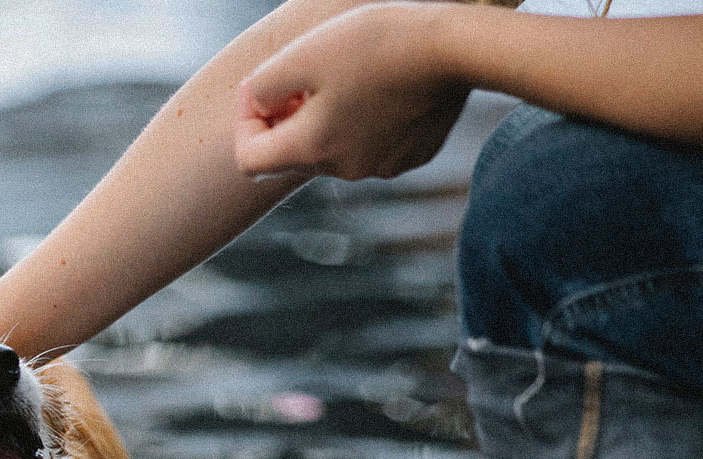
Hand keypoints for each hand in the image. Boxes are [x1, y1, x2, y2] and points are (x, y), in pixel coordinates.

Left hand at [235, 2, 469, 180]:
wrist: (457, 47)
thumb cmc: (375, 45)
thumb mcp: (301, 55)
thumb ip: (262, 86)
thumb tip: (257, 104)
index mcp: (311, 149)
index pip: (248, 161)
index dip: (245, 123)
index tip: (261, 88)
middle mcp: (344, 169)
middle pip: (291, 155)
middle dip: (285, 119)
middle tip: (300, 77)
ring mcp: (382, 166)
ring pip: (332, 150)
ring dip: (323, 119)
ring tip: (342, 77)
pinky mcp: (411, 155)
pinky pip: (370, 144)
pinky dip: (361, 122)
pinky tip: (378, 86)